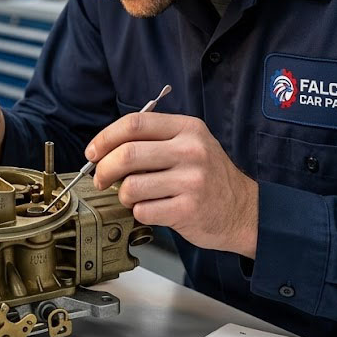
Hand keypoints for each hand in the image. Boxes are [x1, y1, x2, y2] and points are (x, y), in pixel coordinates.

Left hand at [85, 112, 258, 257]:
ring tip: (134, 197)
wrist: (243, 210)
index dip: (105, 138)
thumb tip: (103, 150)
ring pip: (131, 186)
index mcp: (187, 128)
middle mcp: (191, 151)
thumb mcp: (189, 145)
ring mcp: (192, 180)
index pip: (134, 123)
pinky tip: (153, 210)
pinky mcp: (188, 209)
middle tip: (101, 179)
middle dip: (104, 169)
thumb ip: (152, 140)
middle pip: (127, 154)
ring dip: (124, 195)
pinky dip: (139, 213)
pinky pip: (143, 211)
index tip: (92, 152)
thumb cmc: (208, 177)